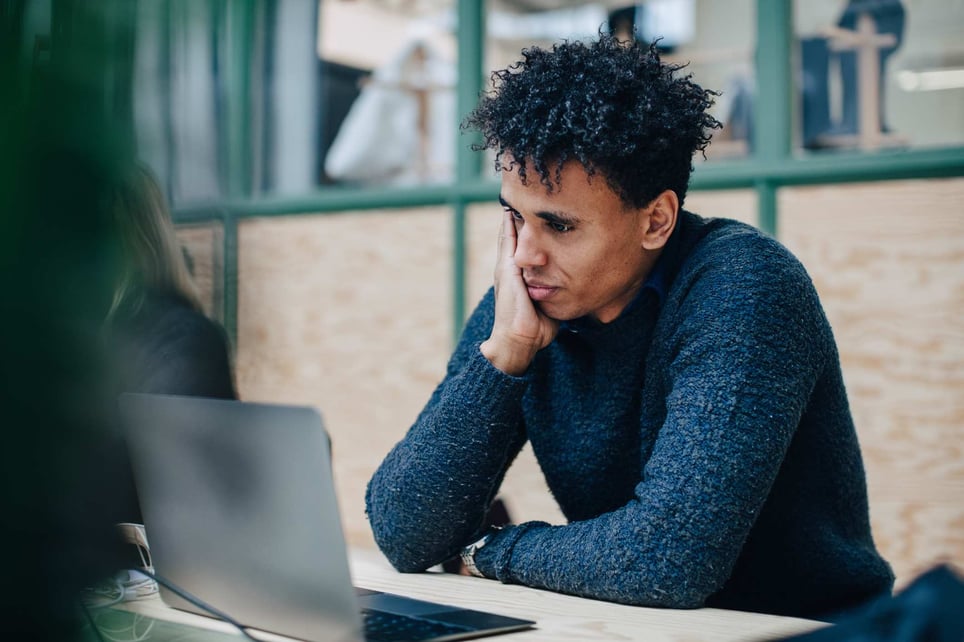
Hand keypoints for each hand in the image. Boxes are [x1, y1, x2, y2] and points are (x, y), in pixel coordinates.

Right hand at [480, 210, 558, 374]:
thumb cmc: (534, 328)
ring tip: (515, 195)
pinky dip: (509, 225)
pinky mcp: (507, 270)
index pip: (520, 248)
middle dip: (515, 217)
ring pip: (508, 235)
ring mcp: (506, 268)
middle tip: (520, 195)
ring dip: (511, 216)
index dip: (523, 231)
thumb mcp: (547, 304)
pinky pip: (508, 241)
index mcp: (517, 277)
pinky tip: (511, 210)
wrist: (517, 340)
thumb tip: (571, 288)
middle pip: (512, 236)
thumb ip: (554, 292)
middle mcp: (508, 269)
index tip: (530, 213)